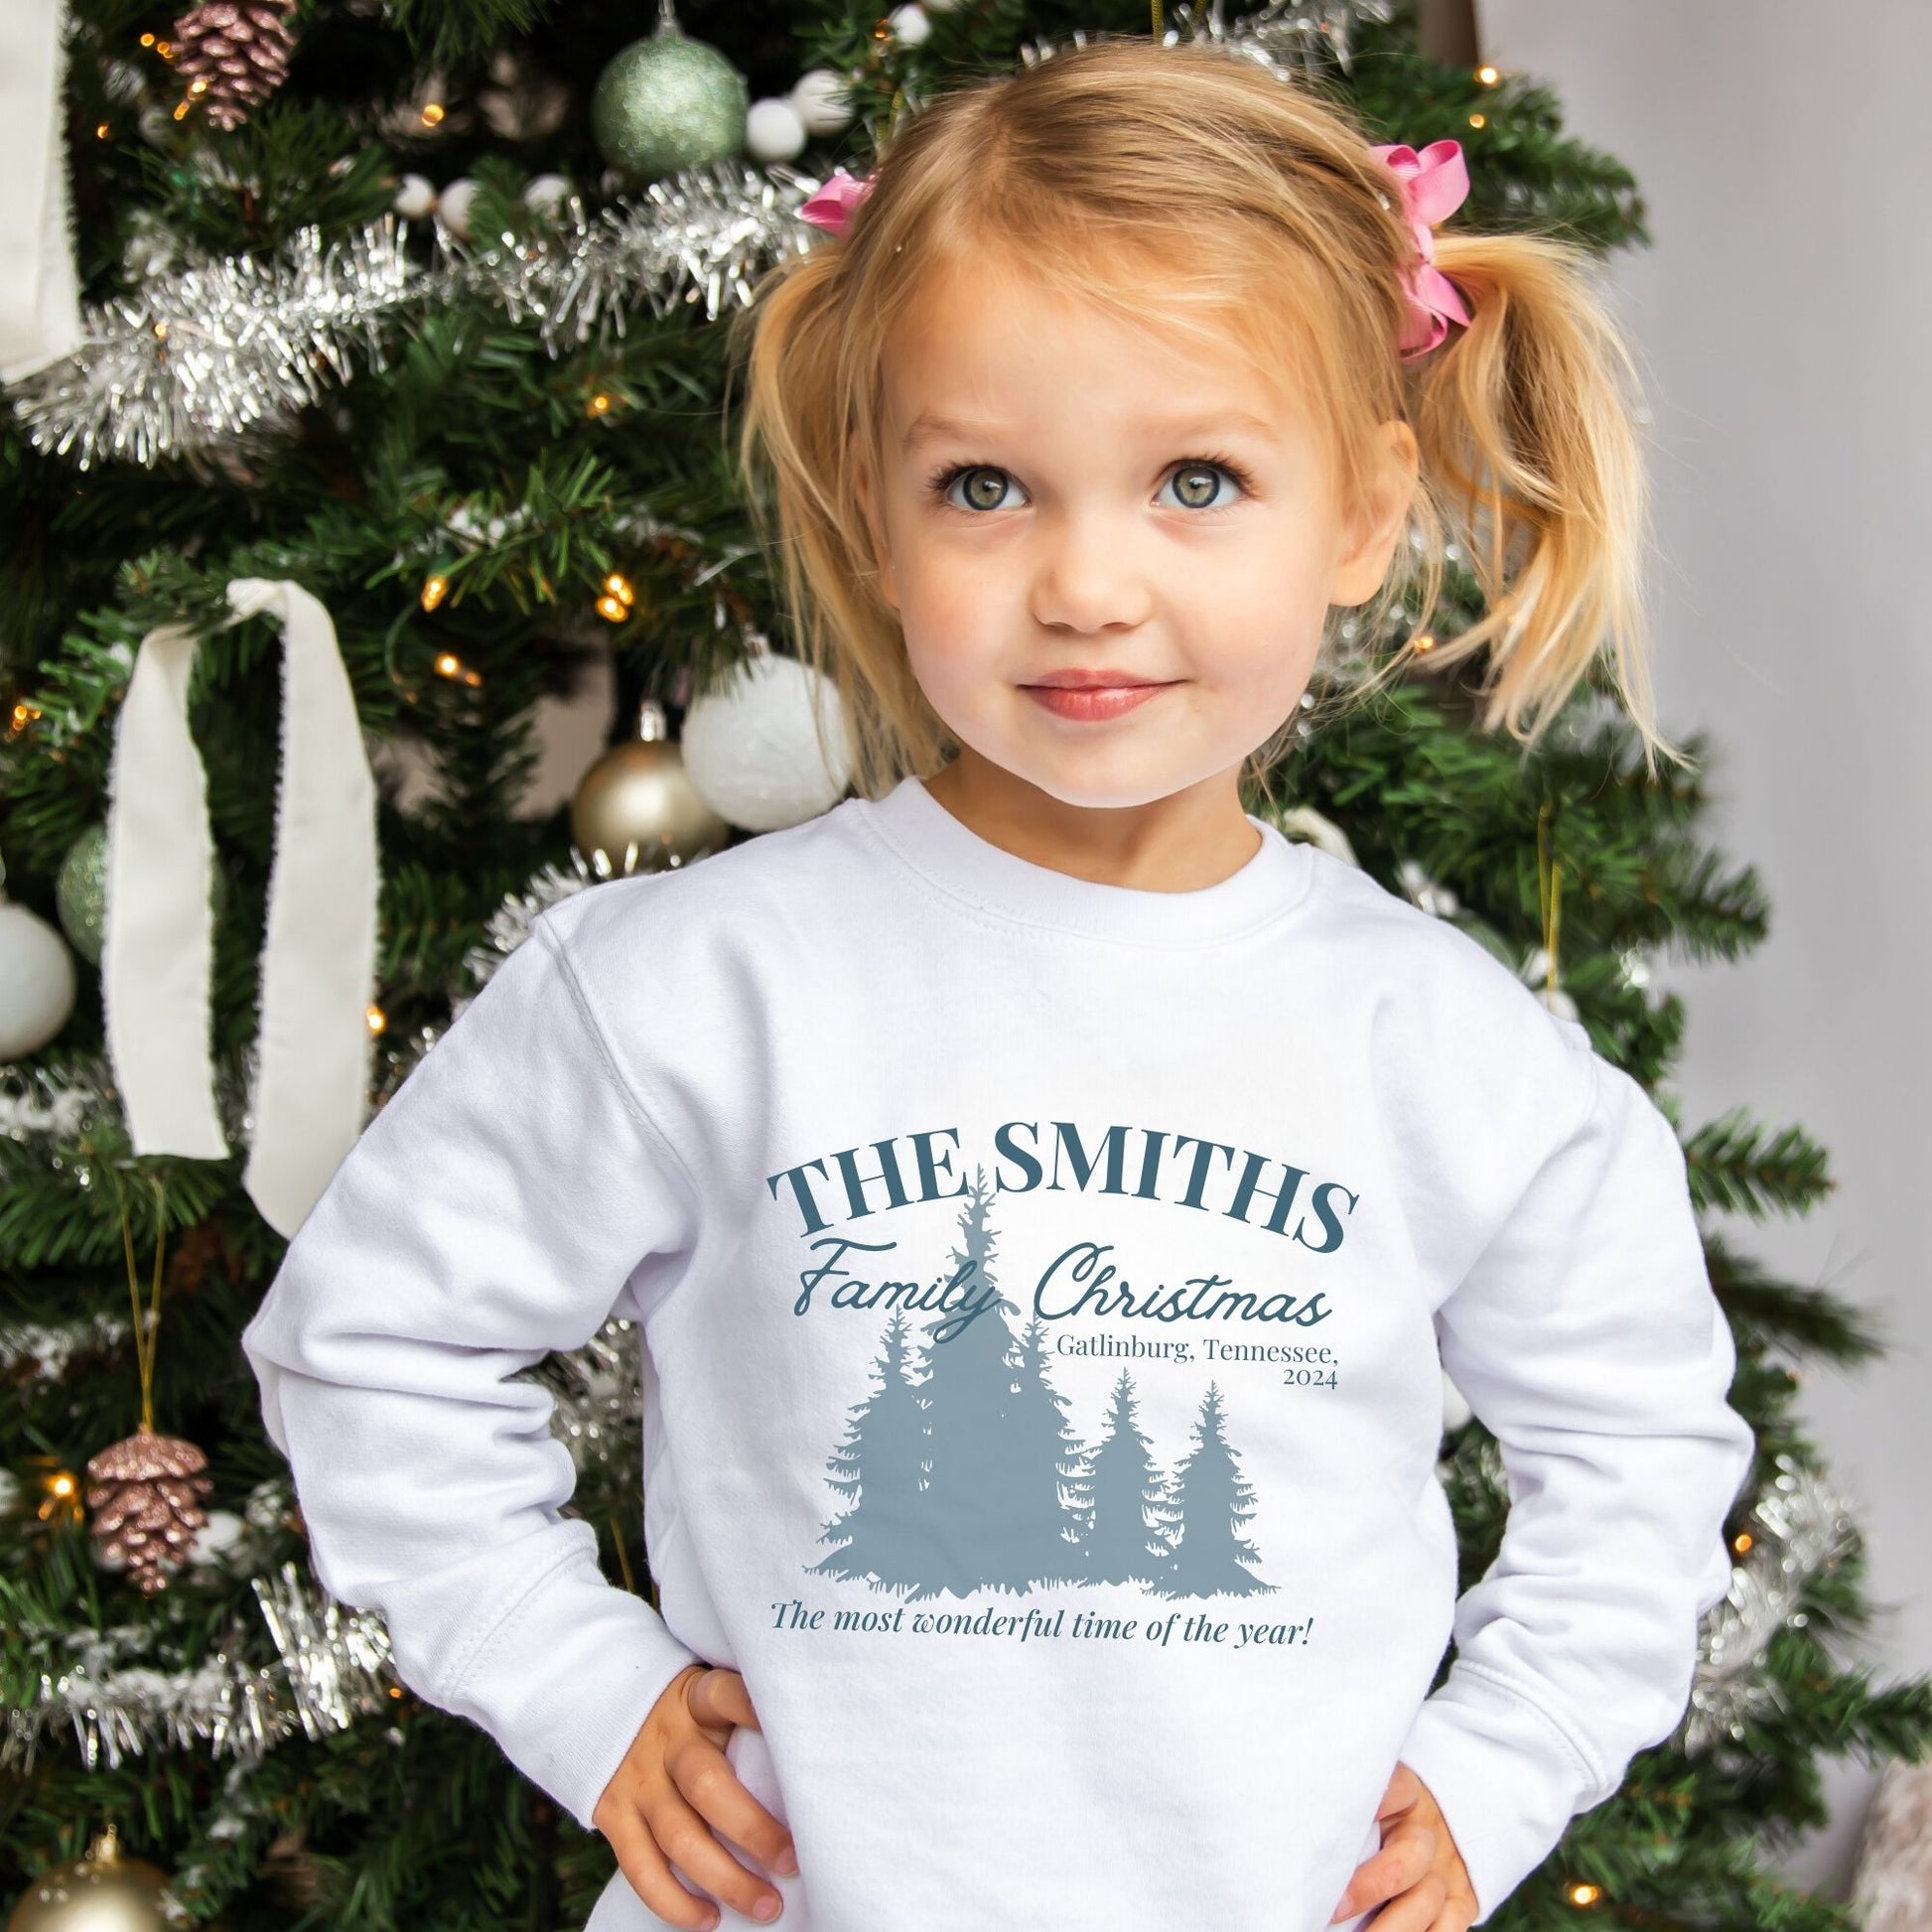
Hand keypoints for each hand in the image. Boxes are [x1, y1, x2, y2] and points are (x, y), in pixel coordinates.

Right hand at [592, 1662, 797, 1929]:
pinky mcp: (614, 1815)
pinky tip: (709, 1918)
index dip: (756, 1712)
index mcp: (695, 1700)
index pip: (726, 1696)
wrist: (606, 1714)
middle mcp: (665, 1739)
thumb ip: (744, 1716)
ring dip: (726, 1879)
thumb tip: (812, 1751)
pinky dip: (674, 1901)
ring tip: (767, 1906)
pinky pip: (641, 1867)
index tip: (801, 1738)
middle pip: (707, 1786)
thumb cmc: (685, 1716)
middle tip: (793, 1862)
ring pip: (679, 1836)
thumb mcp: (708, 1698)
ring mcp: (636, 1779)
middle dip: (753, 1831)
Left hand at [1328, 1759, 1477, 1928]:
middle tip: (1335, 1908)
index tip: (1338, 1819)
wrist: (1452, 1827)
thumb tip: (1300, 1832)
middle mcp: (1429, 1833)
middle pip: (1408, 1857)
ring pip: (1425, 1901)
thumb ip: (1355, 1809)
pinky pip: (1449, 1929)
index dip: (1376, 1801)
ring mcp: (1449, 1869)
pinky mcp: (1463, 1901)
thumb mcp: (1380, 1798)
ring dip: (1391, 1928)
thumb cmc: (1392, 1813)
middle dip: (1369, 1887)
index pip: (1397, 1788)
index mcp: (1409, 1798)